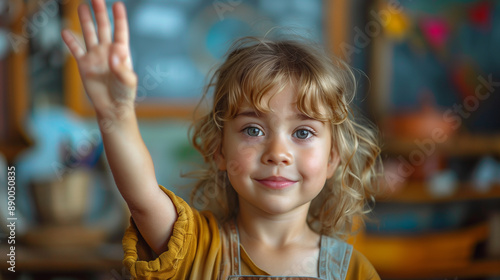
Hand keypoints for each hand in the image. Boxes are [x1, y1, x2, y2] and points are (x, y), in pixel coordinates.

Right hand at [61, 0, 136, 119]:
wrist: (112, 107)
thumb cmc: (124, 94)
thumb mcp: (128, 81)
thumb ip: (122, 67)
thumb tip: (114, 52)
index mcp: (121, 53)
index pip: (120, 31)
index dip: (119, 18)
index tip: (117, 5)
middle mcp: (107, 51)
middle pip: (103, 27)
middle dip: (100, 13)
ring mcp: (95, 56)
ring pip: (89, 34)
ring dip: (85, 21)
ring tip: (81, 6)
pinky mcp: (84, 65)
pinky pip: (76, 50)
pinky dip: (70, 41)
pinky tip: (65, 31)